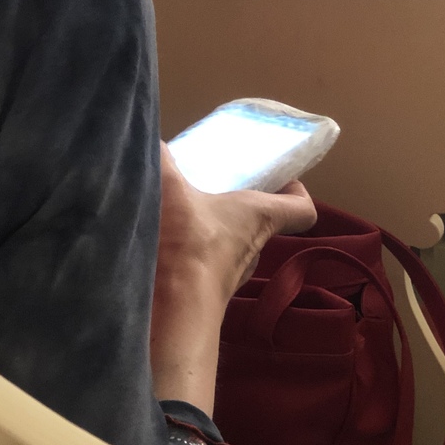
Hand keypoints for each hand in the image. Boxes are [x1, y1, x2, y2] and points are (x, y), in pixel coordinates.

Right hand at [150, 143, 315, 413]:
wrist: (170, 309)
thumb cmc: (185, 240)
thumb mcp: (167, 186)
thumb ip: (157, 158)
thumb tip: (144, 136)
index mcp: (259, 217)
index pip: (301, 209)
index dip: (296, 193)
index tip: (281, 180)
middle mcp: (253, 249)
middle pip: (261, 228)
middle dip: (241, 210)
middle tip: (214, 192)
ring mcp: (231, 279)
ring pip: (231, 252)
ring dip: (213, 237)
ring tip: (181, 218)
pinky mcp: (205, 299)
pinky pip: (203, 273)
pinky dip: (189, 261)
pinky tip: (161, 248)